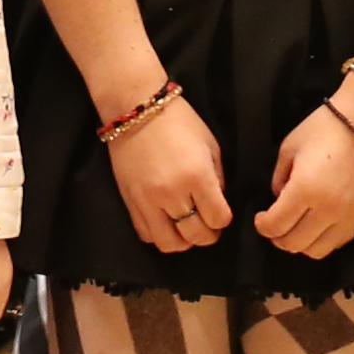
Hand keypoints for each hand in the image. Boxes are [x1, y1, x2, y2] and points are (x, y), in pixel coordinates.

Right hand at [107, 87, 233, 250]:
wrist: (136, 110)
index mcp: (197, 177)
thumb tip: (218, 203)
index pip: (218, 219)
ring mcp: (148, 201)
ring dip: (183, 240)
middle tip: (208, 224)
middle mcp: (173, 194)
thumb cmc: (179, 122)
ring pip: (170, 244)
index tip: (220, 212)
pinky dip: (160, 234)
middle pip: (196, 235)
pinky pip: (147, 234)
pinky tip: (165, 222)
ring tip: (186, 228)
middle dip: (208, 234)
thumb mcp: (210, 145)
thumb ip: (217, 178)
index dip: (223, 219)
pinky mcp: (130, 202)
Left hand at [256, 102, 353, 257]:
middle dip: (278, 237)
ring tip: (298, 227)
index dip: (262, 226)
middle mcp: (328, 210)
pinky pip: (338, 243)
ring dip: (302, 243)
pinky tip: (319, 223)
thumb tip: (279, 202)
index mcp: (305, 190)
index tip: (261, 218)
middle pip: (294, 244)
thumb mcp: (289, 149)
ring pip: (317, 251)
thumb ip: (279, 179)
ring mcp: (348, 218)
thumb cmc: (325, 129)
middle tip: (276, 224)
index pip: (275, 226)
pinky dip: (323, 239)